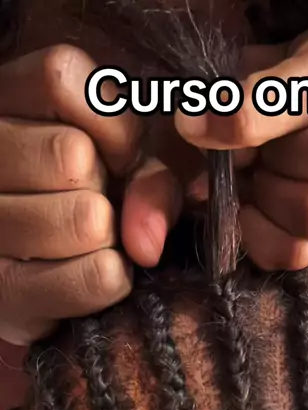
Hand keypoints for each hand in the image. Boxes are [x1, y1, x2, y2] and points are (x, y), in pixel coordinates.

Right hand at [0, 45, 179, 345]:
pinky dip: (114, 280)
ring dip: (111, 237)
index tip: (119, 155)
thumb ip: (152, 175)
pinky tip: (96, 273)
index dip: (111, 122)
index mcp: (2, 103)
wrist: (48, 275)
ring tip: (92, 241)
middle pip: (71, 155)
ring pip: (85, 219)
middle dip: (108, 186)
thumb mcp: (127, 165)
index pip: (58, 79)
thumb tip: (145, 242)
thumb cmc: (92, 198)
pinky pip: (95, 278)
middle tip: (98, 203)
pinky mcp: (5, 292)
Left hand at [175, 21, 307, 269]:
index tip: (191, 123)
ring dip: (267, 200)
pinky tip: (255, 209)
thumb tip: (192, 130)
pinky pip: (302, 251)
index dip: (244, 116)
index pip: (306, 93)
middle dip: (272, 161)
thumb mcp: (251, 65)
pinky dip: (262, 236)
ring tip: (256, 177)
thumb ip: (224, 95)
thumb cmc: (279, 79)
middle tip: (247, 153)